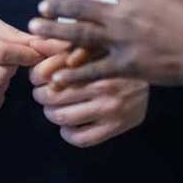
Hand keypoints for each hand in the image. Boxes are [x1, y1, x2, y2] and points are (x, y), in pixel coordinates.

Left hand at [26, 0, 182, 86]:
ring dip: (56, 32)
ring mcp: (121, 39)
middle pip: (84, 8)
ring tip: (36, 31)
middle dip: (60, 8)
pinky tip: (58, 77)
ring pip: (80, 34)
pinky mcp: (125, 65)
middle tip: (40, 8)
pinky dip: (75, 74)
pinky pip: (94, 70)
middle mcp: (124, 12)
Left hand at [30, 51, 147, 146]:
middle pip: (51, 96)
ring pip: (62, 117)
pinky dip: (67, 133)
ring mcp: (111, 108)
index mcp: (94, 61)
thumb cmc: (112, 56)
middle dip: (41, 95)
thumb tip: (34, 44)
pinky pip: (80, 138)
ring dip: (51, 113)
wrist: (149, 72)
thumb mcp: (89, 45)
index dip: (36, 76)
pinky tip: (69, 125)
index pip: (49, 72)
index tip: (37, 77)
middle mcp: (103, 85)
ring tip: (53, 107)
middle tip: (43, 93)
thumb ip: (61, 46)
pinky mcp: (116, 126)